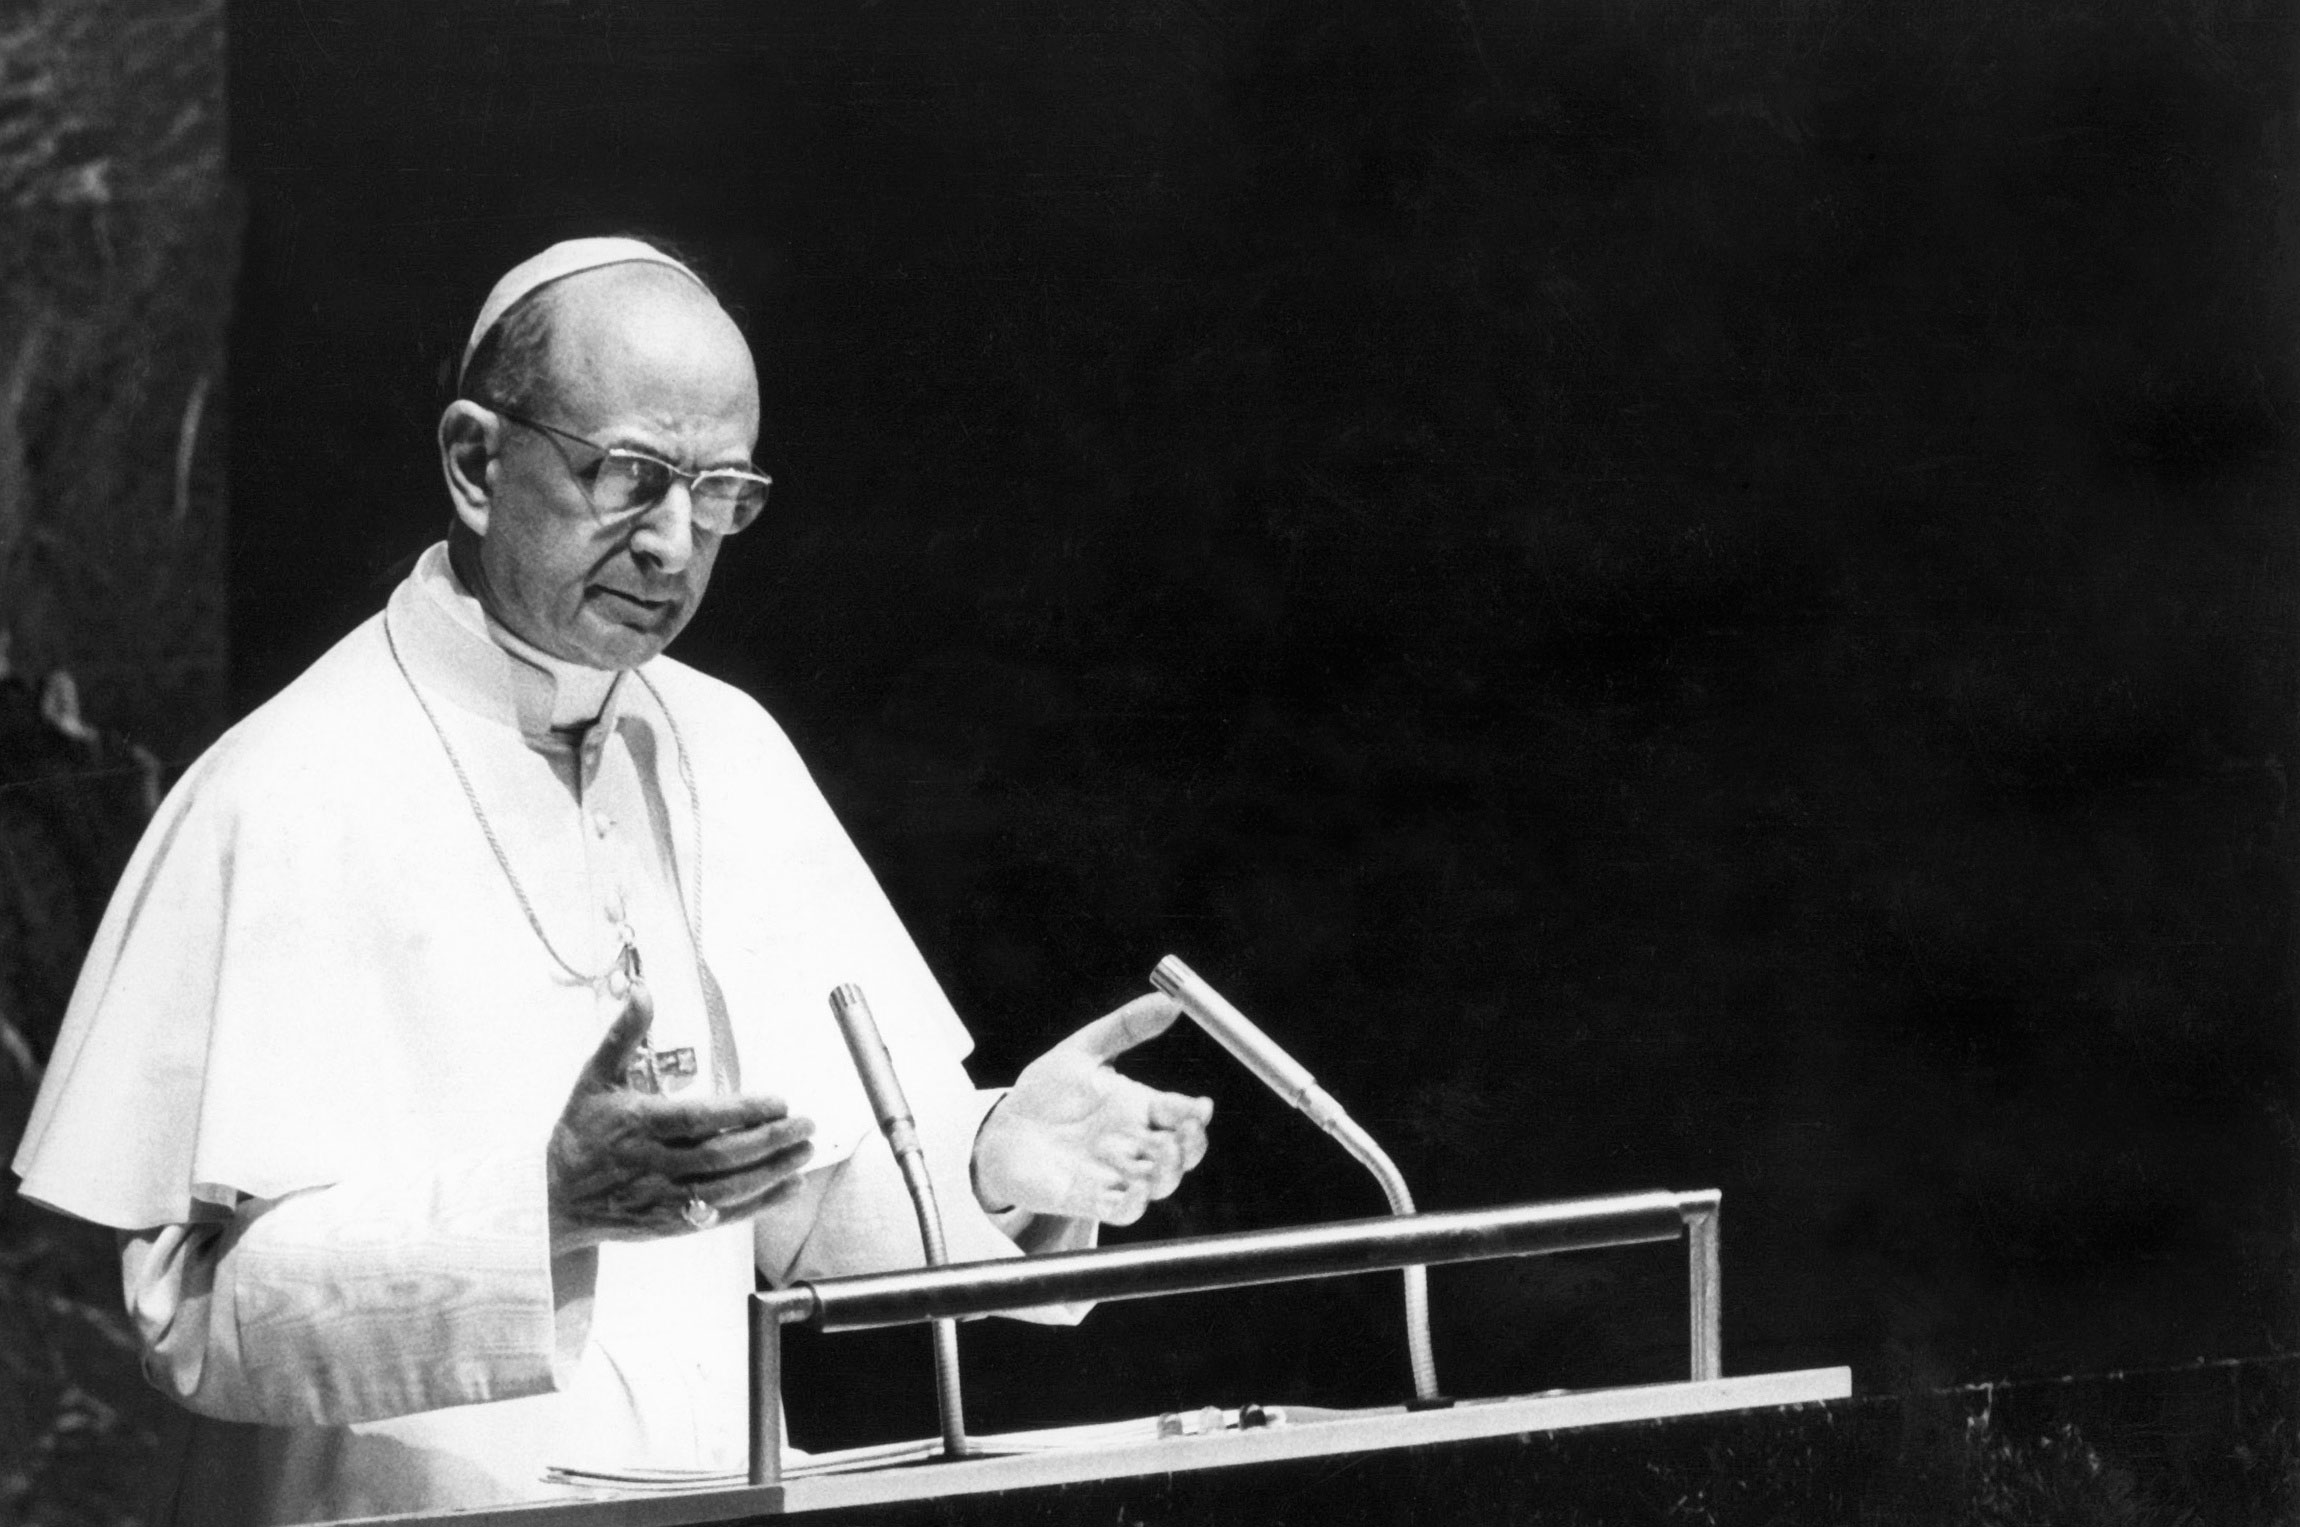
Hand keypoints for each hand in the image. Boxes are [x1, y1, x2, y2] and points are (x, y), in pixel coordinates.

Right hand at [546, 980, 814, 1253]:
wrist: (552, 1198)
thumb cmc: (580, 1131)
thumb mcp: (595, 1078)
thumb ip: (623, 1036)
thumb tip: (643, 991)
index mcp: (638, 1124)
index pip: (698, 1119)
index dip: (742, 1112)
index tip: (779, 1101)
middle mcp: (652, 1163)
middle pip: (720, 1157)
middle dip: (769, 1142)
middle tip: (805, 1125)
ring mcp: (661, 1197)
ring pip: (726, 1189)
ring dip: (771, 1172)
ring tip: (805, 1151)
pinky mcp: (669, 1224)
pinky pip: (721, 1216)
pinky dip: (759, 1203)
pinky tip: (790, 1186)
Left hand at [972, 993, 1212, 1225]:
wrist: (1002, 1131)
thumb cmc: (1045, 1091)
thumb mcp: (1082, 1050)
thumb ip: (1125, 1026)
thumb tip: (1170, 999)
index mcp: (1139, 1109)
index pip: (1180, 1114)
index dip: (1196, 1113)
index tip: (1201, 1105)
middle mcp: (1134, 1144)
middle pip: (1180, 1152)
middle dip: (1192, 1144)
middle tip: (1188, 1129)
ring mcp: (1115, 1174)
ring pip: (1159, 1182)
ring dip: (1170, 1172)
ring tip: (1168, 1151)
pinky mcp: (1090, 1199)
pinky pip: (1122, 1210)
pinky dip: (1135, 1204)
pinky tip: (1137, 1188)